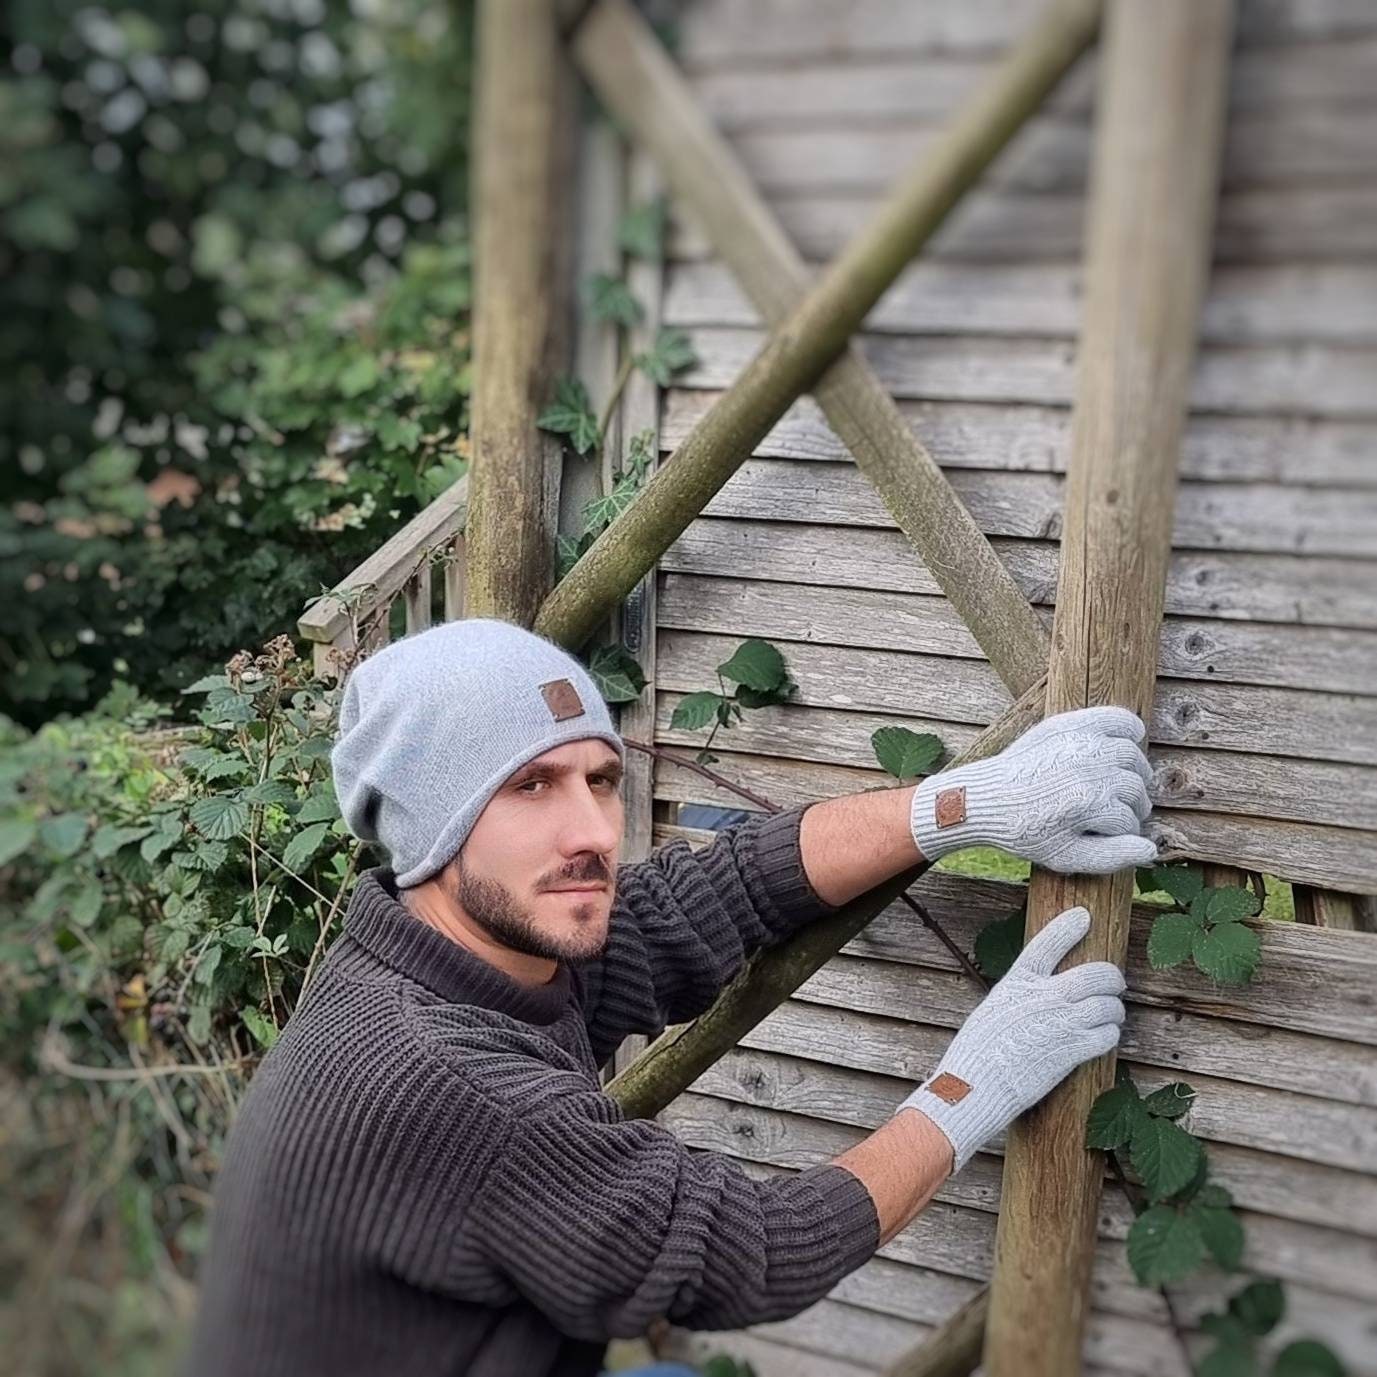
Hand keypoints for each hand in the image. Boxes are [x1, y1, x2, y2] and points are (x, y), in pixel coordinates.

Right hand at [894, 906, 1125, 1172]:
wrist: (976, 1084)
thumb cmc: (977, 1050)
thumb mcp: (995, 1008)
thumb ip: (1023, 996)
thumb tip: (1046, 994)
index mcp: (1018, 981)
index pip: (1047, 942)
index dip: (1067, 926)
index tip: (1083, 916)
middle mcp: (1044, 996)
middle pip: (1096, 974)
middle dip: (1112, 977)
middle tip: (1115, 983)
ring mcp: (1062, 1023)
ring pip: (1108, 1006)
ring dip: (1114, 1011)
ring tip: (1110, 1016)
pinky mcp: (1073, 1051)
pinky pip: (1107, 1035)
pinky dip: (1109, 1035)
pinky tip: (1103, 1038)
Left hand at [910, 705, 1156, 873]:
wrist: (986, 799)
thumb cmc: (1024, 832)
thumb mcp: (1065, 856)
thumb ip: (1112, 856)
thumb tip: (1152, 849)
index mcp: (1091, 803)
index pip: (1130, 821)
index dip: (1123, 834)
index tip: (1106, 835)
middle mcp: (1090, 769)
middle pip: (1135, 788)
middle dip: (1130, 806)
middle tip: (1114, 815)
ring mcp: (1081, 743)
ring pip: (1131, 757)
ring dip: (1132, 774)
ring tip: (1118, 788)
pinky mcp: (1067, 725)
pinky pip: (1115, 718)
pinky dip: (1129, 726)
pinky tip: (1133, 738)